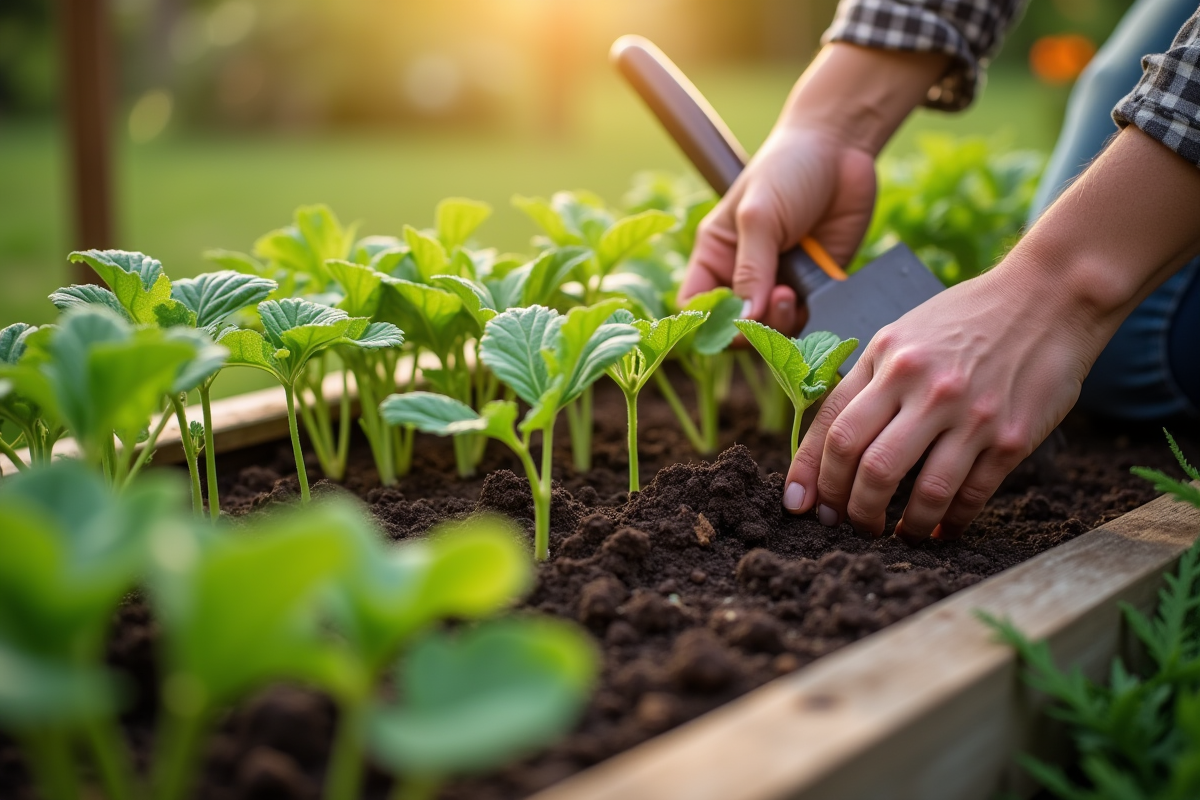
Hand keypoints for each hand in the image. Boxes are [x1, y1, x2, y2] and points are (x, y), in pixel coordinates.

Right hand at [678, 44, 949, 329]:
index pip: (697, 304)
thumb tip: (746, 317)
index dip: (707, 321)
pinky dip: (811, 319)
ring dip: (782, 323)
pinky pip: (810, 319)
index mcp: (717, 254)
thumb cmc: (788, 168)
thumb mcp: (759, 215)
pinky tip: (814, 295)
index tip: (730, 320)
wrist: (842, 146)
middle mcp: (745, 274)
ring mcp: (781, 281)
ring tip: (793, 293)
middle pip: (735, 325)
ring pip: (773, 329)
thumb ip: (751, 268)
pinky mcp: (816, 285)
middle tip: (773, 300)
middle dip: (751, 325)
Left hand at [781, 127, 1199, 542]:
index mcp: (889, 360)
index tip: (799, 505)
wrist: (1052, 295)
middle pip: (868, 466)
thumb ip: (866, 382)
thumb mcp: (903, 334)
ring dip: (902, 525)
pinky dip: (949, 522)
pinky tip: (940, 531)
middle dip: (850, 508)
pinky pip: (970, 495)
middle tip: (847, 524)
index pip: (833, 428)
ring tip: (895, 534)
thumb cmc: (967, 318)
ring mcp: (970, 415)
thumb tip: (827, 443)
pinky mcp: (1011, 438)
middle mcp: (924, 388)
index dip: (810, 474)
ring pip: (921, 492)